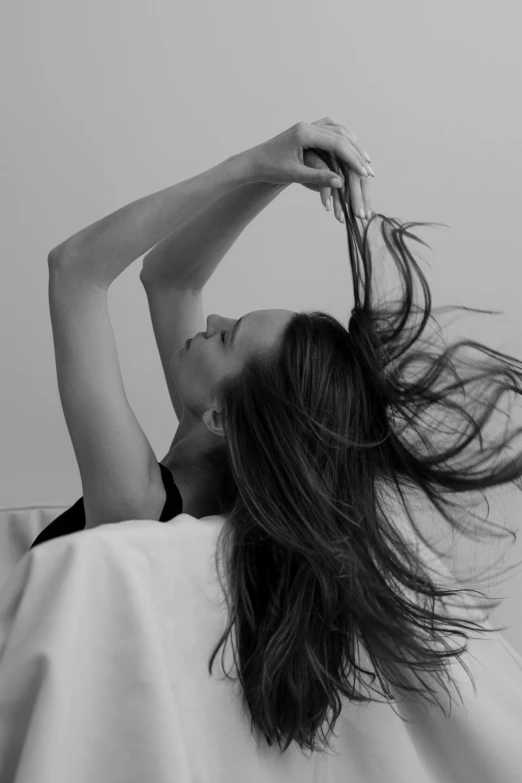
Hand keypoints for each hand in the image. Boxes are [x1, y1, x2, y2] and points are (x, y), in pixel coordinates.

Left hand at [244, 116, 373, 221]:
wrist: (253, 162)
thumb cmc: (270, 169)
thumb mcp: (295, 174)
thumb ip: (318, 176)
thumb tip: (341, 182)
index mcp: (304, 134)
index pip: (336, 144)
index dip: (353, 159)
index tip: (364, 172)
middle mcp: (307, 126)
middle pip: (340, 135)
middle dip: (356, 153)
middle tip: (369, 168)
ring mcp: (306, 126)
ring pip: (337, 129)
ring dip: (352, 143)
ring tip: (364, 158)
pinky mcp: (305, 131)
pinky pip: (329, 130)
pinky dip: (342, 138)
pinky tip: (350, 147)